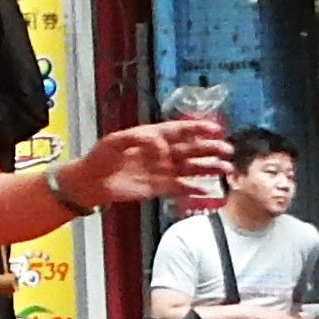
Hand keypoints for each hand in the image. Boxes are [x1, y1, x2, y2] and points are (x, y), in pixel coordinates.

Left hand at [82, 116, 234, 205]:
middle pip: (191, 149)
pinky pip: (180, 188)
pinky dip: (194, 189)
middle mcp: (161, 153)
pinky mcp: (158, 188)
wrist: (91, 182)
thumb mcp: (115, 141)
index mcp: (152, 136)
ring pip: (190, 168)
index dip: (198, 129)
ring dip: (208, 168)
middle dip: (210, 148)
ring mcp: (161, 171)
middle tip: (227, 150)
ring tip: (226, 168)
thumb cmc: (100, 157)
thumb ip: (137, 138)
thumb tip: (159, 143)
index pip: (179, 130)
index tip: (215, 129)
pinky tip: (209, 190)